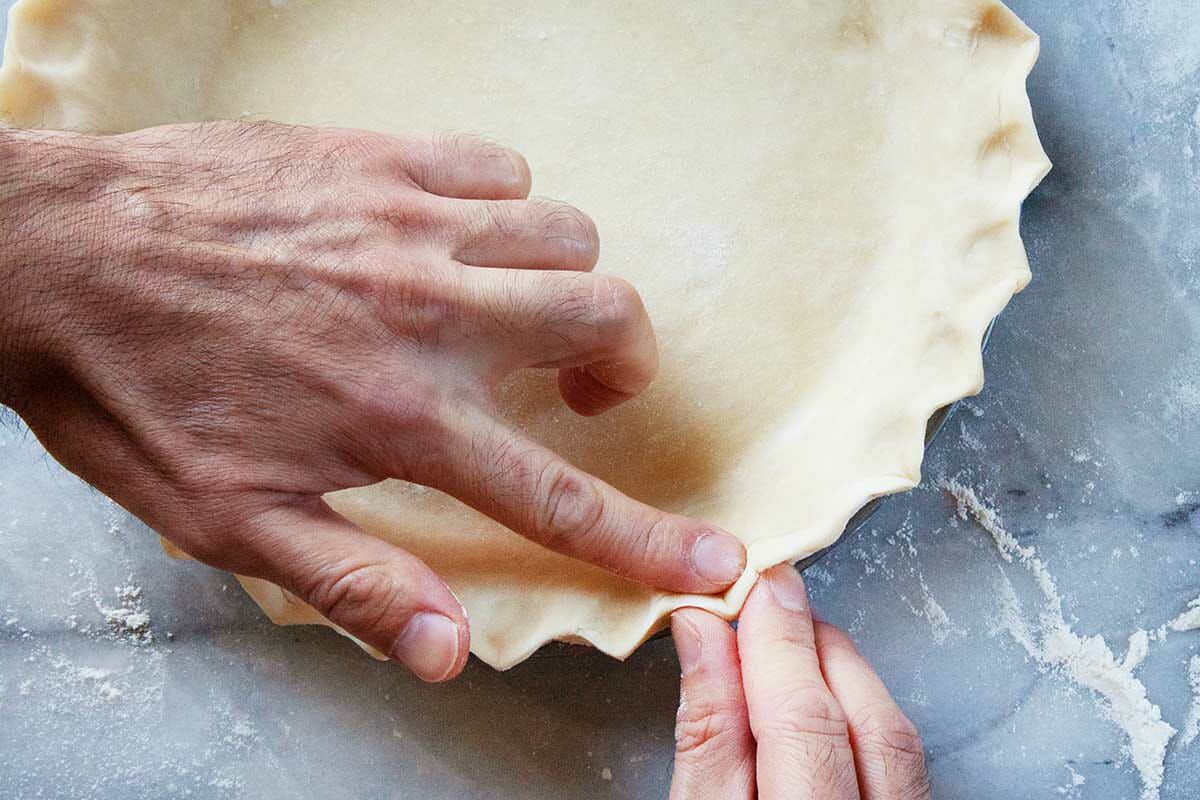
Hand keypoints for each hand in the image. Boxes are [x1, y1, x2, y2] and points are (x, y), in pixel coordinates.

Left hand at [0, 122, 745, 680]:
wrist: (50, 256)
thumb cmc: (134, 392)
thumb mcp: (232, 523)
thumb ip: (357, 582)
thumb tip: (448, 653)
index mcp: (401, 419)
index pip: (559, 497)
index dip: (653, 541)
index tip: (724, 560)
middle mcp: (428, 315)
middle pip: (606, 322)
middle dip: (624, 361)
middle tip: (580, 383)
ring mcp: (410, 224)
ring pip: (566, 236)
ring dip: (561, 282)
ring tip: (507, 308)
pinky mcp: (379, 159)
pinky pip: (500, 168)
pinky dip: (504, 208)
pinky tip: (456, 236)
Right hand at [669, 565, 929, 799]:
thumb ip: (707, 733)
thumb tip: (704, 631)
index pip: (804, 719)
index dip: (778, 641)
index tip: (752, 584)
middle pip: (869, 720)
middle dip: (816, 647)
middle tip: (765, 599)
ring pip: (896, 735)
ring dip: (843, 673)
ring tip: (787, 641)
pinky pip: (903, 759)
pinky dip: (862, 711)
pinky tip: (822, 694)